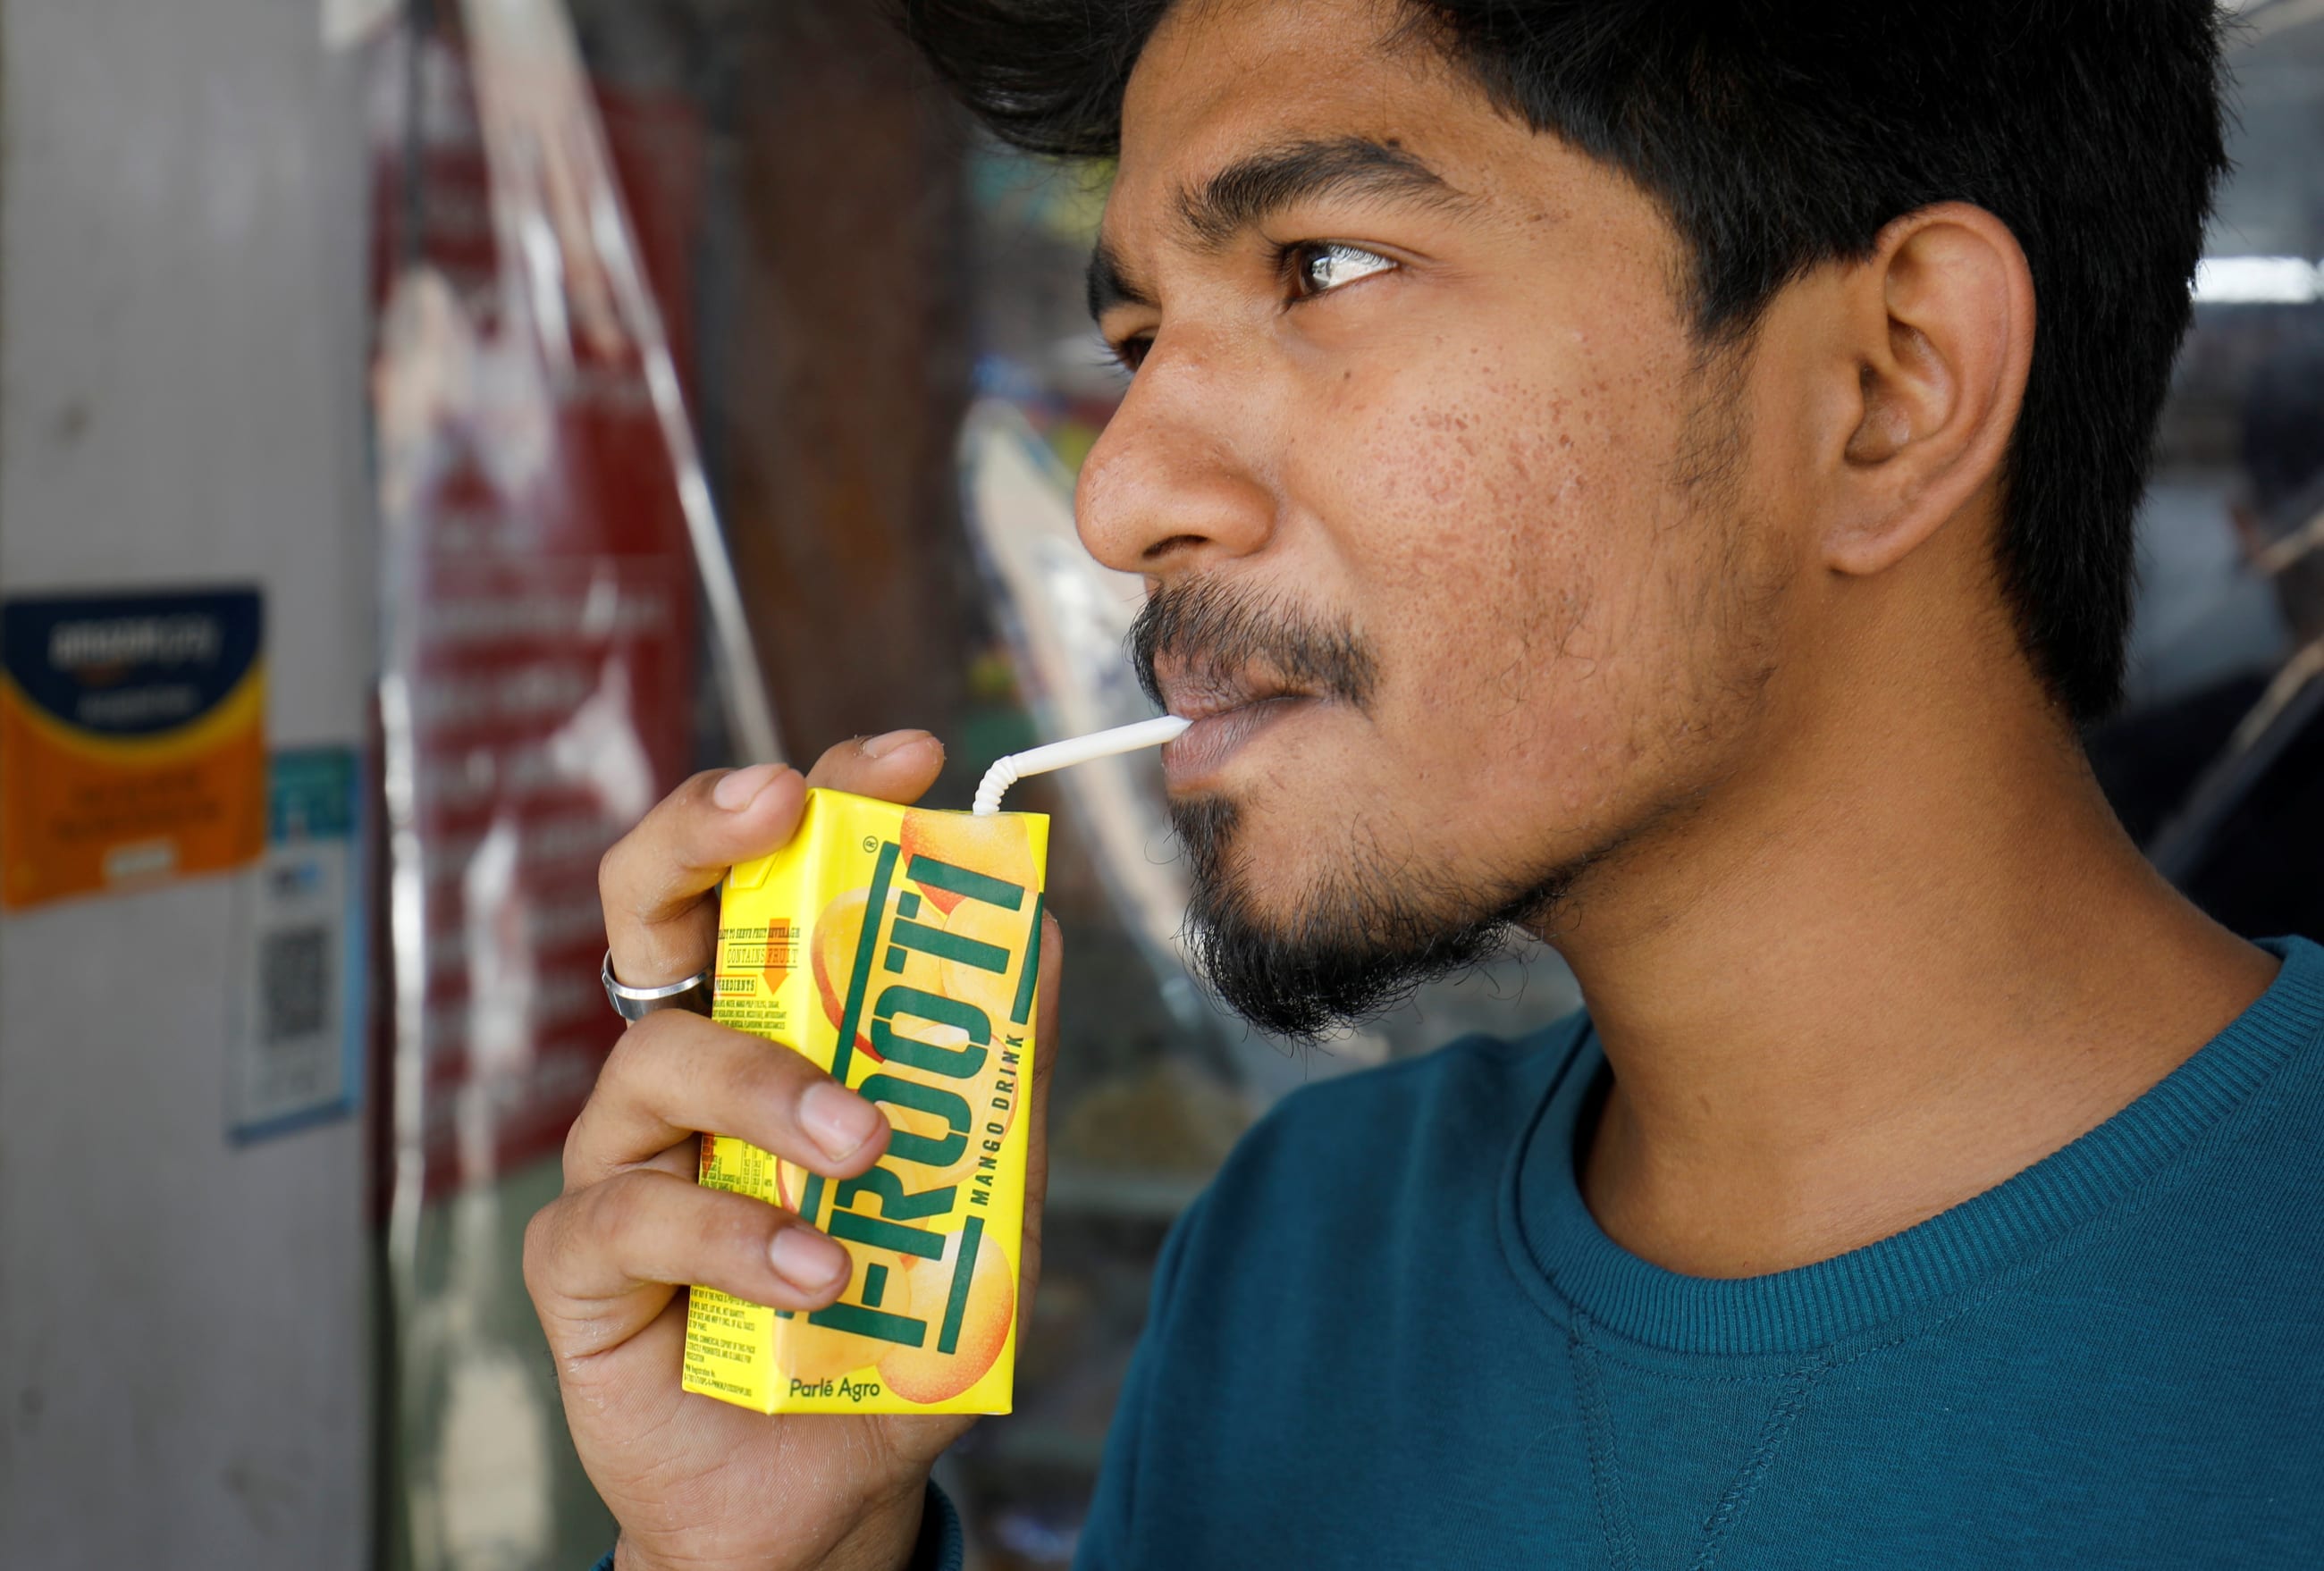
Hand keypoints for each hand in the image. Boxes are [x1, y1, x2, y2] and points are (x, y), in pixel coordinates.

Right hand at [525, 730, 1063, 1570]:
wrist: (830, 1482)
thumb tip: (1038, 940)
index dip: (825, 796)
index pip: (775, 878)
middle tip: (780, 812)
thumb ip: (997, 1078)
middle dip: (706, 833)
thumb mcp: (982, 1194)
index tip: (907, 757)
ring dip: (772, 1087)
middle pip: (649, 904)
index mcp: (773, 1024)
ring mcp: (624, 1153)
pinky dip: (736, 1235)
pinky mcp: (582, 1258)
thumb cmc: (891, 1318)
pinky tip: (817, 1273)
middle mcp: (686, 1064)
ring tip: (865, 1152)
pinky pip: (635, 1209)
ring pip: (659, 1057)